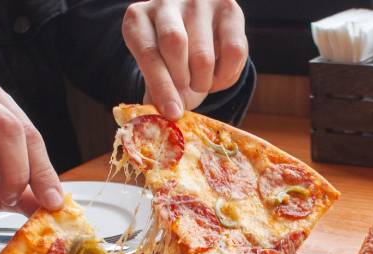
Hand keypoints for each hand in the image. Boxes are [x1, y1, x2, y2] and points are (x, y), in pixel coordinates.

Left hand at [123, 0, 247, 118]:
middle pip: (175, 44)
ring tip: (200, 82)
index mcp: (138, 19)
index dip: (162, 86)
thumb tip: (159, 123)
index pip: (148, 52)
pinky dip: (228, 74)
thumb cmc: (170, 59)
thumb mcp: (156, 72)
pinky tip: (218, 76)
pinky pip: (234, 51)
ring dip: (205, 80)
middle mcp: (166, 1)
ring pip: (204, 53)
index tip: (173, 112)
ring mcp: (199, 1)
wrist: (195, 33)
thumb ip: (156, 93)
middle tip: (187, 90)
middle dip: (183, 80)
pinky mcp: (228, 8)